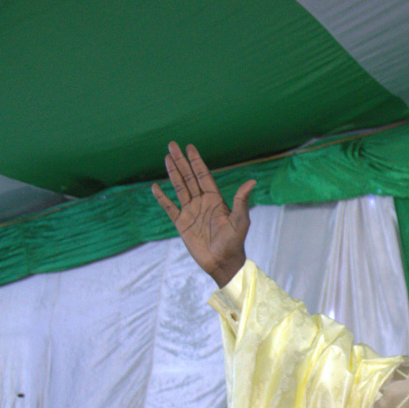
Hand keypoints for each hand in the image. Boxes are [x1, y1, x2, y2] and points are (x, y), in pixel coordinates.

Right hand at [152, 142, 254, 287]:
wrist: (222, 262)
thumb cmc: (234, 242)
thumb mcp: (240, 220)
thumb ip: (241, 200)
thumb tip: (252, 181)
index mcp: (215, 200)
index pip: (203, 176)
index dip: (196, 161)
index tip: (189, 147)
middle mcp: (202, 203)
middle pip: (189, 178)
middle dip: (181, 161)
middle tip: (172, 145)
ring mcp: (191, 212)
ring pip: (179, 188)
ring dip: (173, 173)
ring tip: (166, 158)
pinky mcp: (182, 224)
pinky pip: (169, 208)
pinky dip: (162, 198)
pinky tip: (156, 187)